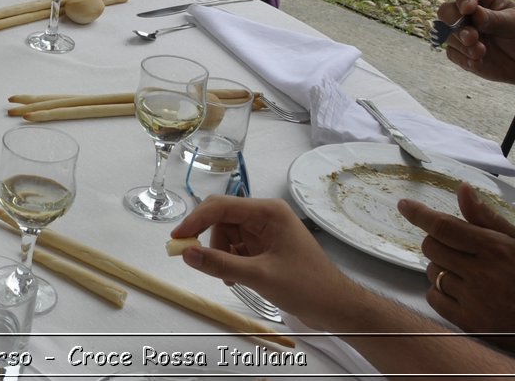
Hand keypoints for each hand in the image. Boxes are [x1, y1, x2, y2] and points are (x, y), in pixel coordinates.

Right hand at [173, 196, 354, 326]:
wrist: (338, 308)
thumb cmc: (306, 286)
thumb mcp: (260, 276)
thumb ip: (221, 264)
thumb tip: (186, 253)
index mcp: (268, 212)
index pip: (221, 206)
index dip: (195, 220)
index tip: (176, 239)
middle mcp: (266, 216)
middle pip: (222, 220)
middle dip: (211, 242)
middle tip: (198, 261)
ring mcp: (267, 231)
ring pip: (227, 235)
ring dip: (222, 255)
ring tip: (231, 279)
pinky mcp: (267, 247)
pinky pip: (237, 247)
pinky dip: (231, 262)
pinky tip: (237, 280)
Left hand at [403, 183, 514, 368]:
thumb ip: (488, 218)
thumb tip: (462, 189)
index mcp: (495, 249)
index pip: (444, 226)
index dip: (419, 214)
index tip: (404, 205)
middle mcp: (481, 273)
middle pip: (431, 247)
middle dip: (436, 242)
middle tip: (456, 248)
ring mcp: (473, 300)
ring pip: (432, 271)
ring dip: (440, 267)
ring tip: (466, 273)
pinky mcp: (469, 323)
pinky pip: (433, 298)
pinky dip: (439, 291)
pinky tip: (459, 291)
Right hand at [440, 0, 514, 95]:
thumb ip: (495, 19)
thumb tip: (474, 13)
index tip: (468, 9)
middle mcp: (468, 14)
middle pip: (446, 10)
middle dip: (455, 23)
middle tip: (472, 37)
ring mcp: (463, 33)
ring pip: (446, 33)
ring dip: (462, 44)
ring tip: (481, 52)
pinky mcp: (461, 52)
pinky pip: (451, 53)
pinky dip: (463, 58)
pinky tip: (479, 61)